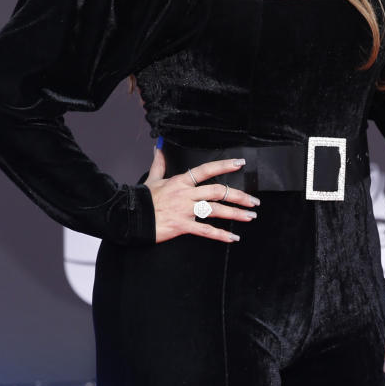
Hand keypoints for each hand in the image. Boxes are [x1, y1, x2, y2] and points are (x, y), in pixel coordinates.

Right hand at [142, 147, 259, 243]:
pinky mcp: (182, 226)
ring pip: (216, 210)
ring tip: (250, 216)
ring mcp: (185, 210)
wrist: (130, 216)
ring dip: (236, 213)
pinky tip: (233, 238)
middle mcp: (186, 194)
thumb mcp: (152, 179)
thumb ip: (159, 163)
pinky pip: (205, 230)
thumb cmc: (142, 199)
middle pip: (217, 192)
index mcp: (181, 181)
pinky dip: (221, 235)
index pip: (206, 170)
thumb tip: (159, 148)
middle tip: (254, 201)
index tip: (240, 164)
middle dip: (238, 196)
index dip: (224, 165)